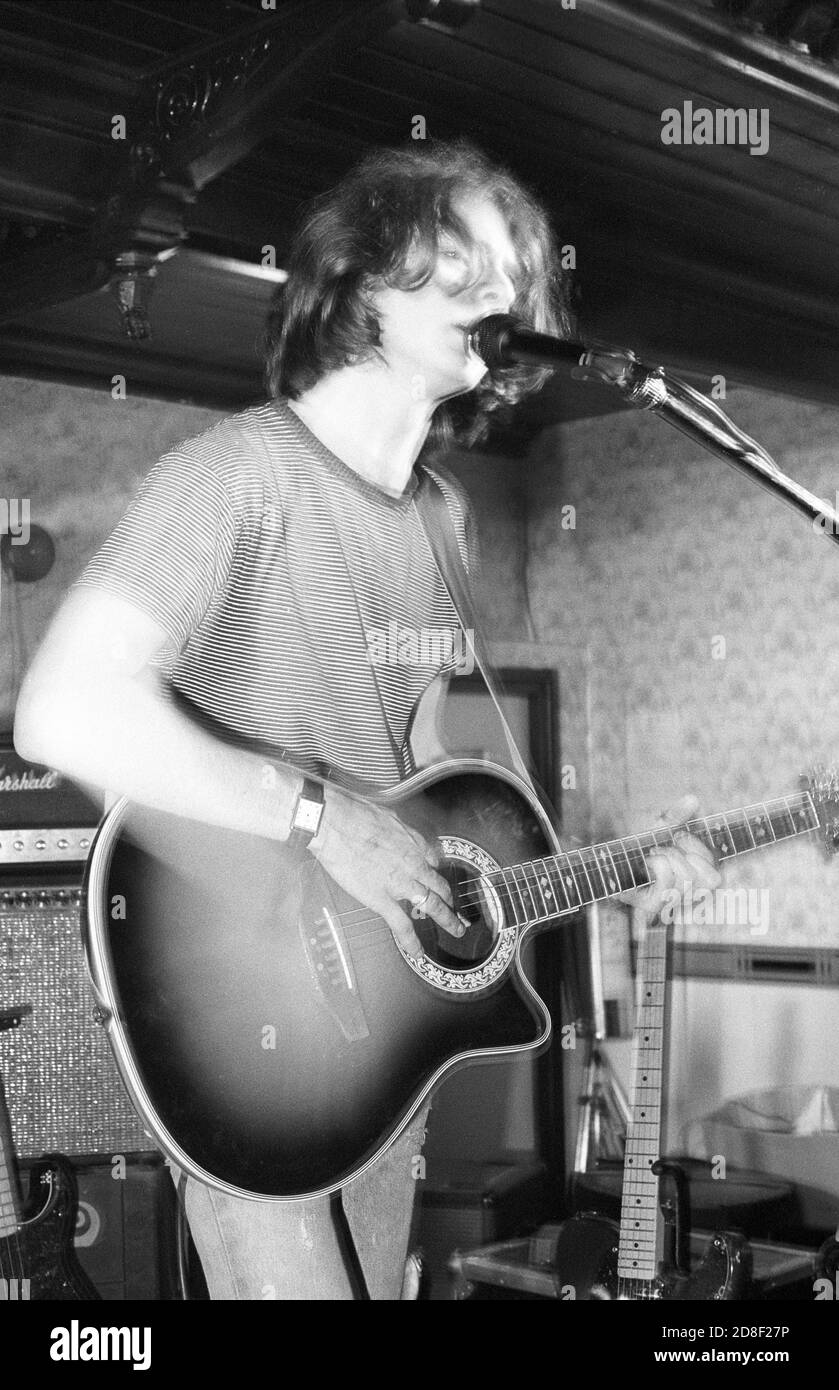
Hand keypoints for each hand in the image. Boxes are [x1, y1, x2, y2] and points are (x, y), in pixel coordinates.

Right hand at [307, 785, 465, 957]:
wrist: (336, 823)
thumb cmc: (353, 813)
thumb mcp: (385, 814)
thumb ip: (394, 828)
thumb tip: (392, 830)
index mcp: (413, 843)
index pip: (432, 860)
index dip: (434, 872)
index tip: (434, 877)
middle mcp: (413, 864)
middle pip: (440, 885)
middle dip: (451, 900)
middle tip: (459, 910)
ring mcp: (400, 883)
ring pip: (433, 905)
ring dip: (448, 920)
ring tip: (457, 930)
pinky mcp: (382, 899)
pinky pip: (402, 925)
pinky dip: (412, 941)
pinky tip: (418, 952)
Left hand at [619, 794, 720, 918]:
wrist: (603, 866)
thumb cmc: (633, 851)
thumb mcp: (657, 831)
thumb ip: (676, 816)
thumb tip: (693, 798)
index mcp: (692, 886)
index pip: (716, 876)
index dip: (700, 851)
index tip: (679, 838)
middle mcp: (684, 900)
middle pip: (710, 878)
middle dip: (686, 852)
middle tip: (663, 847)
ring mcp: (669, 904)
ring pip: (688, 876)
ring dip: (669, 855)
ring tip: (653, 853)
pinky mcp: (652, 905)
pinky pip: (667, 878)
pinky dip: (658, 862)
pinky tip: (647, 861)